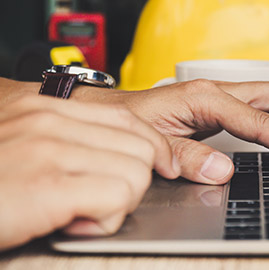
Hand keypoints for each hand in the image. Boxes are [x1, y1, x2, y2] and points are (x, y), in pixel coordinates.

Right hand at [0, 96, 179, 250]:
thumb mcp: (26, 142)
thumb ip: (69, 137)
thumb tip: (117, 148)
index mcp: (47, 108)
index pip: (130, 118)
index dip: (153, 148)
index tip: (161, 166)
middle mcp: (49, 120)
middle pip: (141, 148)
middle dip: (132, 182)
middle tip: (97, 198)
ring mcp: (47, 149)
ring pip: (136, 174)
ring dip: (117, 203)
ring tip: (80, 211)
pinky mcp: (46, 184)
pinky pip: (116, 199)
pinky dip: (104, 220)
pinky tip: (73, 222)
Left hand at [110, 80, 268, 183]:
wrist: (117, 113)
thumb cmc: (132, 122)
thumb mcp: (155, 143)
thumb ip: (188, 157)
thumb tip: (225, 170)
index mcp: (208, 98)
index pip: (265, 122)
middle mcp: (222, 92)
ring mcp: (225, 97)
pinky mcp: (224, 107)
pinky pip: (266, 109)